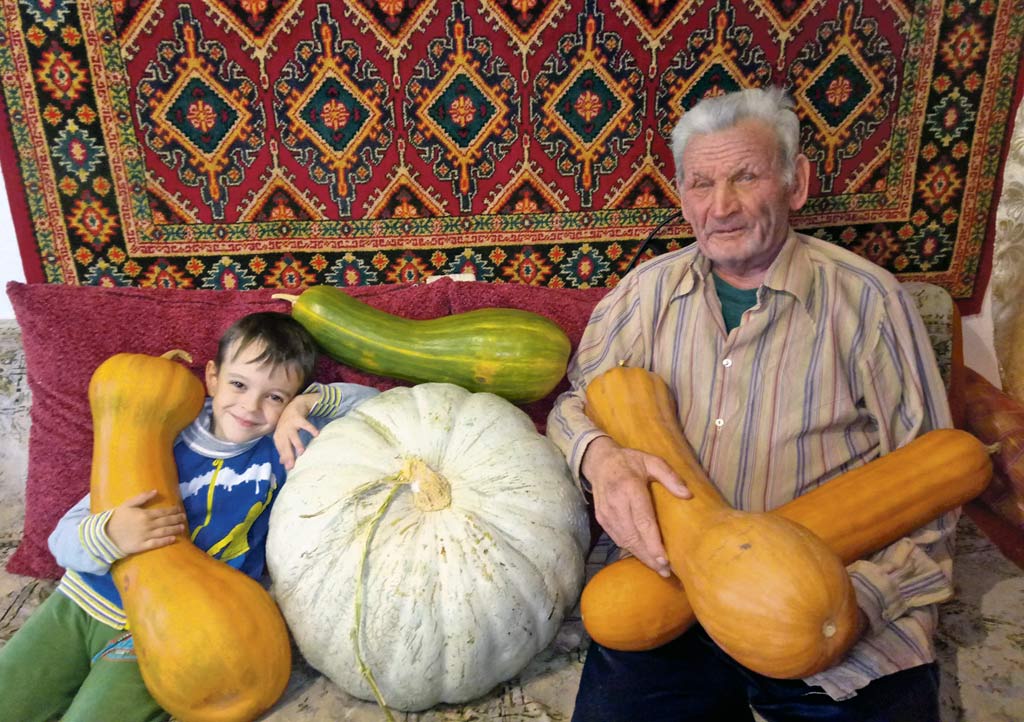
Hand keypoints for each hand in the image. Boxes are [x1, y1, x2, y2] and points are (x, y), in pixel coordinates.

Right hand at [106, 490, 185, 554]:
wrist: (104, 534)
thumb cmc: (116, 518)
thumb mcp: (127, 504)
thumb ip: (142, 498)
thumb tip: (155, 491)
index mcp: (144, 514)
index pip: (163, 512)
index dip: (173, 511)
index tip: (180, 509)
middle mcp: (147, 525)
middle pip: (166, 521)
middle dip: (177, 519)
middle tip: (184, 517)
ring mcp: (145, 536)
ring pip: (163, 532)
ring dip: (174, 529)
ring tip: (182, 527)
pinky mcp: (141, 546)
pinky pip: (156, 544)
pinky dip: (165, 541)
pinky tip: (173, 539)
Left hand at [274, 392, 319, 469]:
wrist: (294, 405)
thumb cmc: (289, 424)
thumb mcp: (284, 436)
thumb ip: (284, 448)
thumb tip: (283, 463)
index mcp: (279, 436)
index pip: (281, 449)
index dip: (284, 458)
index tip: (289, 468)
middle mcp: (283, 430)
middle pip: (285, 444)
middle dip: (288, 454)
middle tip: (293, 465)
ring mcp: (290, 423)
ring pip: (293, 435)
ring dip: (297, 443)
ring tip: (302, 452)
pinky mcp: (298, 417)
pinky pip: (305, 424)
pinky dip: (310, 429)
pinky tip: (316, 434)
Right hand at [582, 435, 690, 576]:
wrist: (600, 461)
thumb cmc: (630, 461)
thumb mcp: (652, 461)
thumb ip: (670, 476)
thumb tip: (688, 494)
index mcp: (630, 488)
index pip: (643, 521)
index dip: (653, 543)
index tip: (664, 559)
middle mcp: (616, 503)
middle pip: (633, 537)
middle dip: (649, 556)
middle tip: (666, 571)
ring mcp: (606, 513)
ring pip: (624, 541)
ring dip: (641, 556)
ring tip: (658, 568)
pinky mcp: (602, 519)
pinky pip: (618, 538)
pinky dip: (631, 549)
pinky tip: (643, 556)